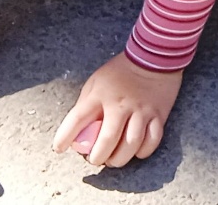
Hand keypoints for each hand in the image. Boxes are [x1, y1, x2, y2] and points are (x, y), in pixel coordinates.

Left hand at [52, 52, 181, 168]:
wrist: (152, 57)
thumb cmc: (120, 72)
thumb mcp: (95, 82)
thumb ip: (87, 105)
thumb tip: (78, 131)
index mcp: (100, 95)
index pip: (77, 119)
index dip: (65, 137)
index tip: (59, 148)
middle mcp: (120, 104)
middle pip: (107, 140)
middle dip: (98, 157)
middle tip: (95, 159)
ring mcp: (141, 110)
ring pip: (131, 144)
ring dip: (119, 158)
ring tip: (114, 159)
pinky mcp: (158, 115)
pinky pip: (152, 141)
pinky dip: (143, 152)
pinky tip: (136, 151)